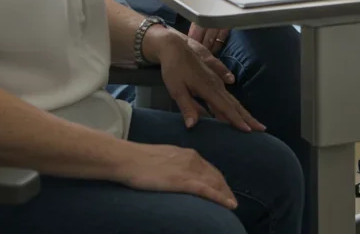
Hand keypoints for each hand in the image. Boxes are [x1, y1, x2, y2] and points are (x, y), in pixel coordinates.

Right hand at [116, 141, 237, 209]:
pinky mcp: (182, 181)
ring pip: (215, 184)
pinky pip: (207, 191)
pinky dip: (220, 198)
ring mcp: (188, 170)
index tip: (224, 190)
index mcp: (188, 154)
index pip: (210, 169)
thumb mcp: (163, 158)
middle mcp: (192, 160)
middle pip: (216, 176)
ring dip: (226, 195)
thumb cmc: (139, 160)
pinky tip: (229, 205)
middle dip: (225, 189)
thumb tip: (176, 173)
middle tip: (231, 201)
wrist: (127, 159)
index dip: (219, 181)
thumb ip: (174, 164)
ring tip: (232, 206)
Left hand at [147, 27, 263, 131]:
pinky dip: (235, 105)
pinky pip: (227, 96)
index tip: (248, 130)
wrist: (176, 47)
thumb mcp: (176, 90)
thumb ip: (187, 107)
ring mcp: (217, 82)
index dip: (237, 120)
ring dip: (244, 112)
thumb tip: (193, 126)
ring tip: (253, 123)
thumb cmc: (174, 69)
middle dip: (249, 118)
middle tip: (262, 128)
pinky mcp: (215, 79)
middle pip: (235, 105)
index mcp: (209, 89)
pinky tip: (239, 110)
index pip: (226, 108)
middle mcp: (217, 86)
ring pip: (233, 100)